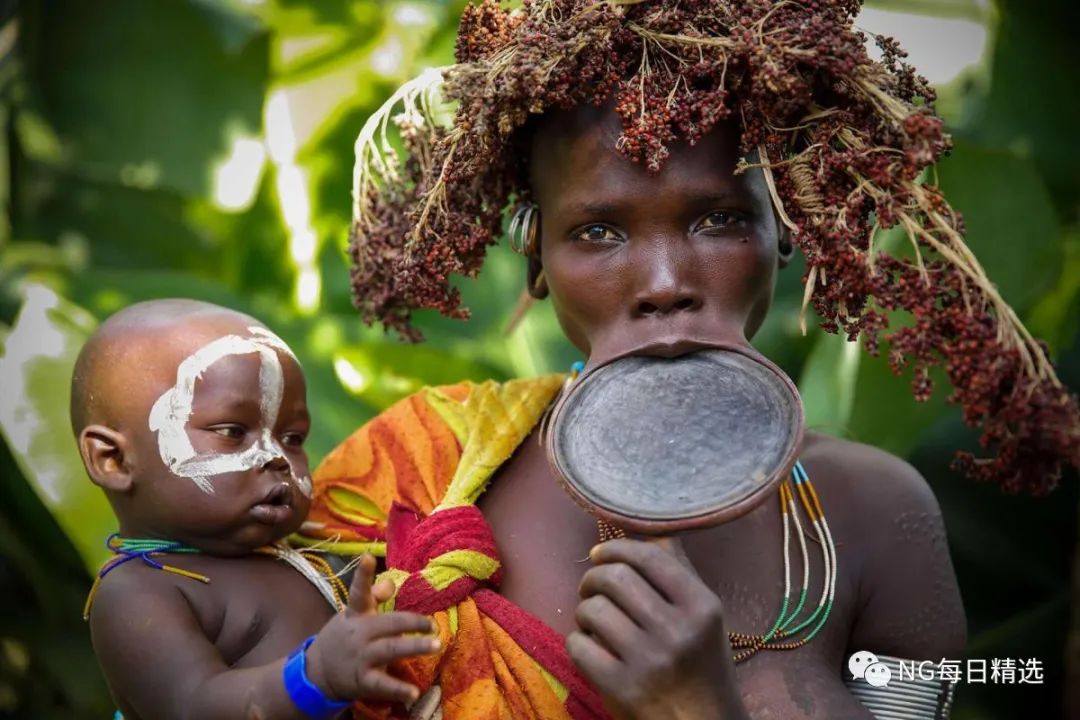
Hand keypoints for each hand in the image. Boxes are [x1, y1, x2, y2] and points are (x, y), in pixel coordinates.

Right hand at [305, 554, 439, 703]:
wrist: (317, 672)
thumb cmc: (343, 637)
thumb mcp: (353, 614)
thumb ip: (374, 597)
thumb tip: (391, 583)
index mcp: (356, 614)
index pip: (360, 592)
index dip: (363, 575)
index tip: (368, 557)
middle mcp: (359, 634)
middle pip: (387, 624)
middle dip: (411, 622)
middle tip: (433, 624)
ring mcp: (361, 657)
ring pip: (390, 650)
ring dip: (414, 647)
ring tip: (436, 645)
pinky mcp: (362, 680)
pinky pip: (382, 685)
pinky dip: (398, 690)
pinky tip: (414, 692)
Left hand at [567, 537, 745, 719]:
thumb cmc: (700, 664)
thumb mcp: (703, 616)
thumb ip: (676, 571)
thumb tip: (646, 524)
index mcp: (702, 606)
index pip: (648, 557)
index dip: (615, 548)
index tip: (600, 554)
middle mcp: (677, 631)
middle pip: (614, 578)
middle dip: (592, 577)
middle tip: (591, 588)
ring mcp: (648, 661)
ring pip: (592, 609)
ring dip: (584, 610)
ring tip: (592, 619)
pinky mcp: (620, 688)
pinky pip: (578, 645)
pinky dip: (578, 642)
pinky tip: (592, 647)